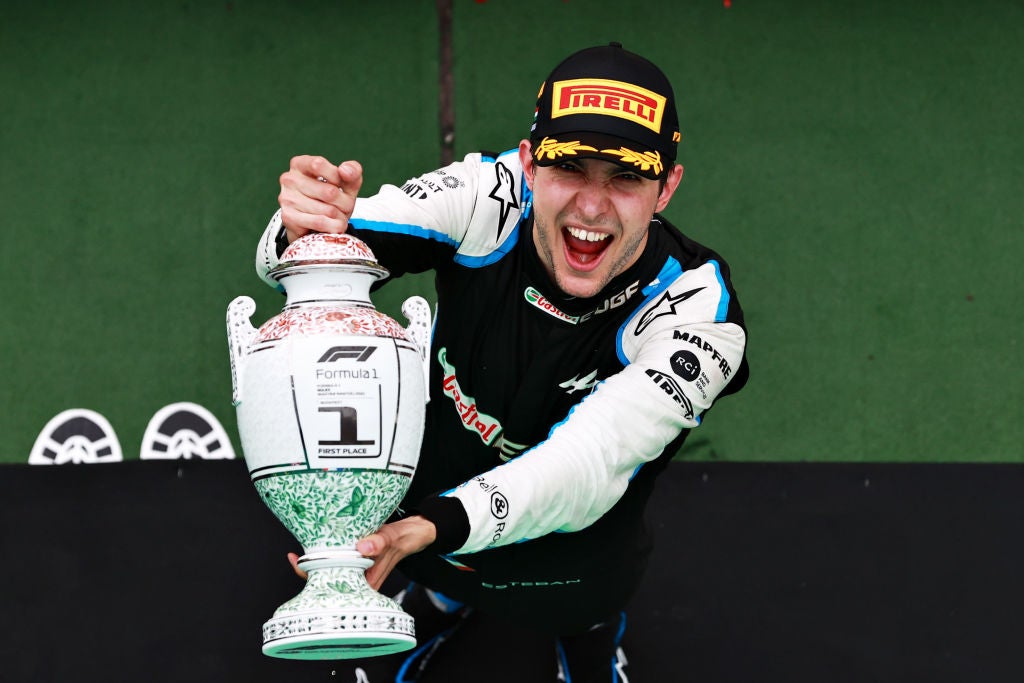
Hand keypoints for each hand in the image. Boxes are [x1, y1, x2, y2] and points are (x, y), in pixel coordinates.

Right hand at [278, 155, 363, 241]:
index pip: (318, 164)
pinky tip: (332, 225)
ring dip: (340, 217)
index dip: (337, 177)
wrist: (314, 226)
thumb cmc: (330, 200)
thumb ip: (352, 171)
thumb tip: (345, 170)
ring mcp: (287, 198)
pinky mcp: (288, 217)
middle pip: (329, 192)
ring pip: (328, 210)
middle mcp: (289, 179)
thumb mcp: (345, 183)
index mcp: (300, 164)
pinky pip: (320, 222)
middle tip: (343, 206)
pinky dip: (333, 226)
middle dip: (345, 203)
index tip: (340, 185)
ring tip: (336, 217)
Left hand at [284, 516, 436, 588]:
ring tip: (300, 552)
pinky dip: (325, 552)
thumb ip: (379, 542)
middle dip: (308, 570)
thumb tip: (363, 547)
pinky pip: (335, 559)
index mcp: (365, 583)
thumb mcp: (391, 538)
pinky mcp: (354, 559)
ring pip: (329, 570)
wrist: (411, 534)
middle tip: (294, 556)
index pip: (334, 586)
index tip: (299, 564)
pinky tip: (316, 544)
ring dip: (316, 561)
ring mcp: (355, 570)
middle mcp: (358, 579)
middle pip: (327, 580)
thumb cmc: (401, 539)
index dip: (313, 578)